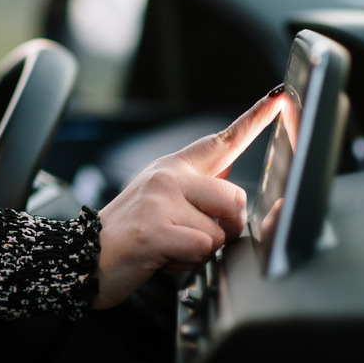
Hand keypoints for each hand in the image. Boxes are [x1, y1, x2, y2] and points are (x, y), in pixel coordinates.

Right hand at [93, 88, 284, 308]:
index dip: (254, 119)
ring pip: (220, 231)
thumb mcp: (159, 199)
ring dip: (201, 251)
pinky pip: (201, 249)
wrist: (83, 258)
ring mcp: (161, 200)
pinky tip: (163, 258)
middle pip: (236, 199)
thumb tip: (229, 174)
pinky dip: (187, 263)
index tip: (279, 98)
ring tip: (170, 248)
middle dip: (224, 228)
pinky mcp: (156, 229)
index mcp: (173, 167)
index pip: (222, 140)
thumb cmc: (128, 233)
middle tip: (191, 237)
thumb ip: (196, 186)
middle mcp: (169, 176)